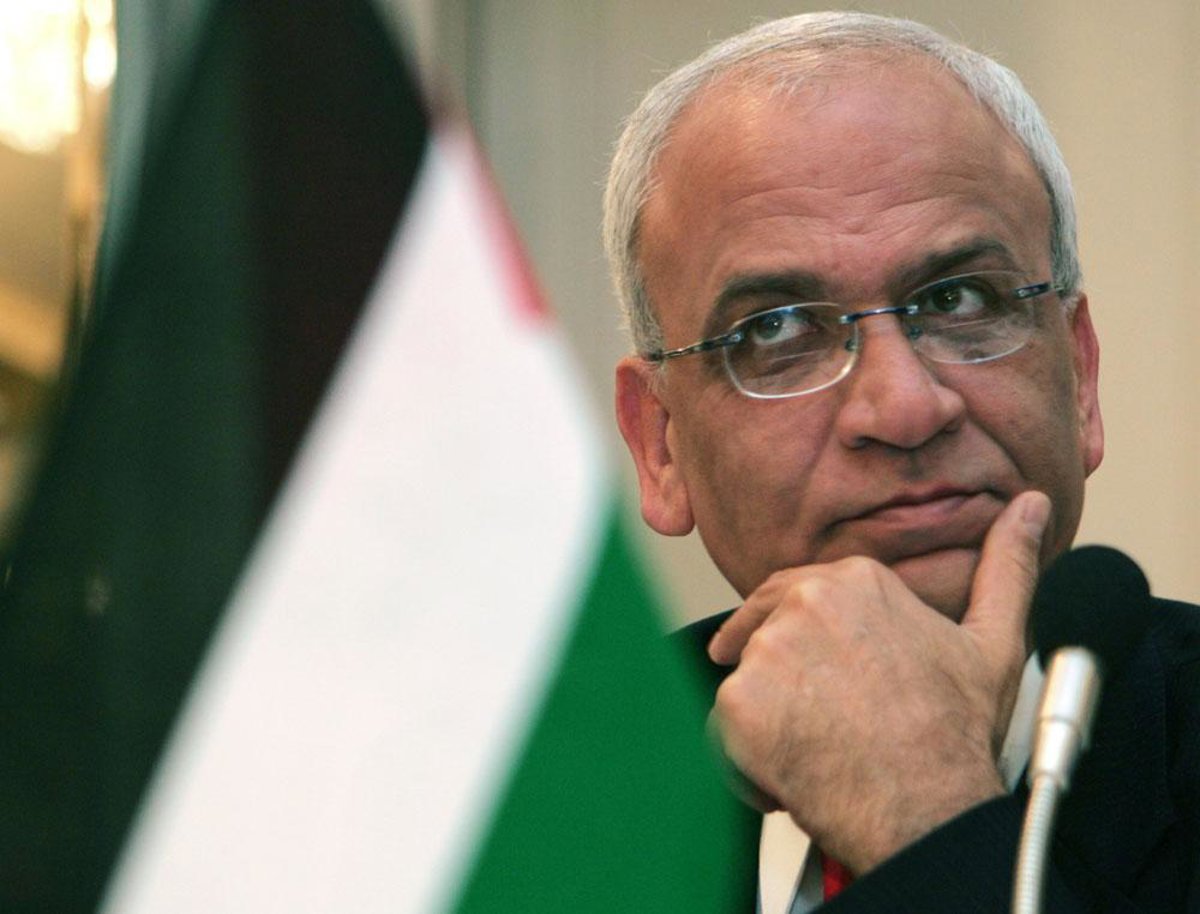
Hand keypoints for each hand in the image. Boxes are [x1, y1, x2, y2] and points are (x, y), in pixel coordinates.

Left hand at [707, 490, 1050, 873]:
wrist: (927, 808)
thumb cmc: (954, 734)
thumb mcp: (994, 640)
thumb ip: (1007, 565)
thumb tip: (1031, 506)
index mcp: (855, 579)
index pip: (794, 596)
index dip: (805, 645)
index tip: (815, 673)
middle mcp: (805, 603)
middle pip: (764, 638)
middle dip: (783, 680)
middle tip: (820, 722)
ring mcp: (767, 653)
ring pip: (744, 684)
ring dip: (769, 720)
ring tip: (822, 748)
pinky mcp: (737, 704)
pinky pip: (721, 732)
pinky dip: (747, 761)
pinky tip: (794, 774)